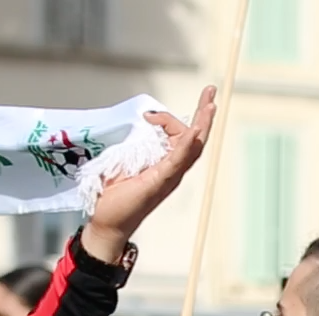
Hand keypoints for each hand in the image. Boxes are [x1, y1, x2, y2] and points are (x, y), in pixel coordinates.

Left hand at [81, 87, 217, 263]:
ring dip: (202, 124)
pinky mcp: (160, 182)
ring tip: (209, 105)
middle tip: (211, 91)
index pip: (179, 136)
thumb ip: (130, 146)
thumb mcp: (121, 162)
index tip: (148, 113)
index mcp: (165, 163)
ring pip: (192, 147)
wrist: (108, 222)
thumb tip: (130, 125)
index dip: (169, 118)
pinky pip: (177, 161)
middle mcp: (173, 169)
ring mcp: (170, 176)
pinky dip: (186, 145)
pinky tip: (194, 132)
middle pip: (195, 138)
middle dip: (204, 113)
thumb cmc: (113, 195)